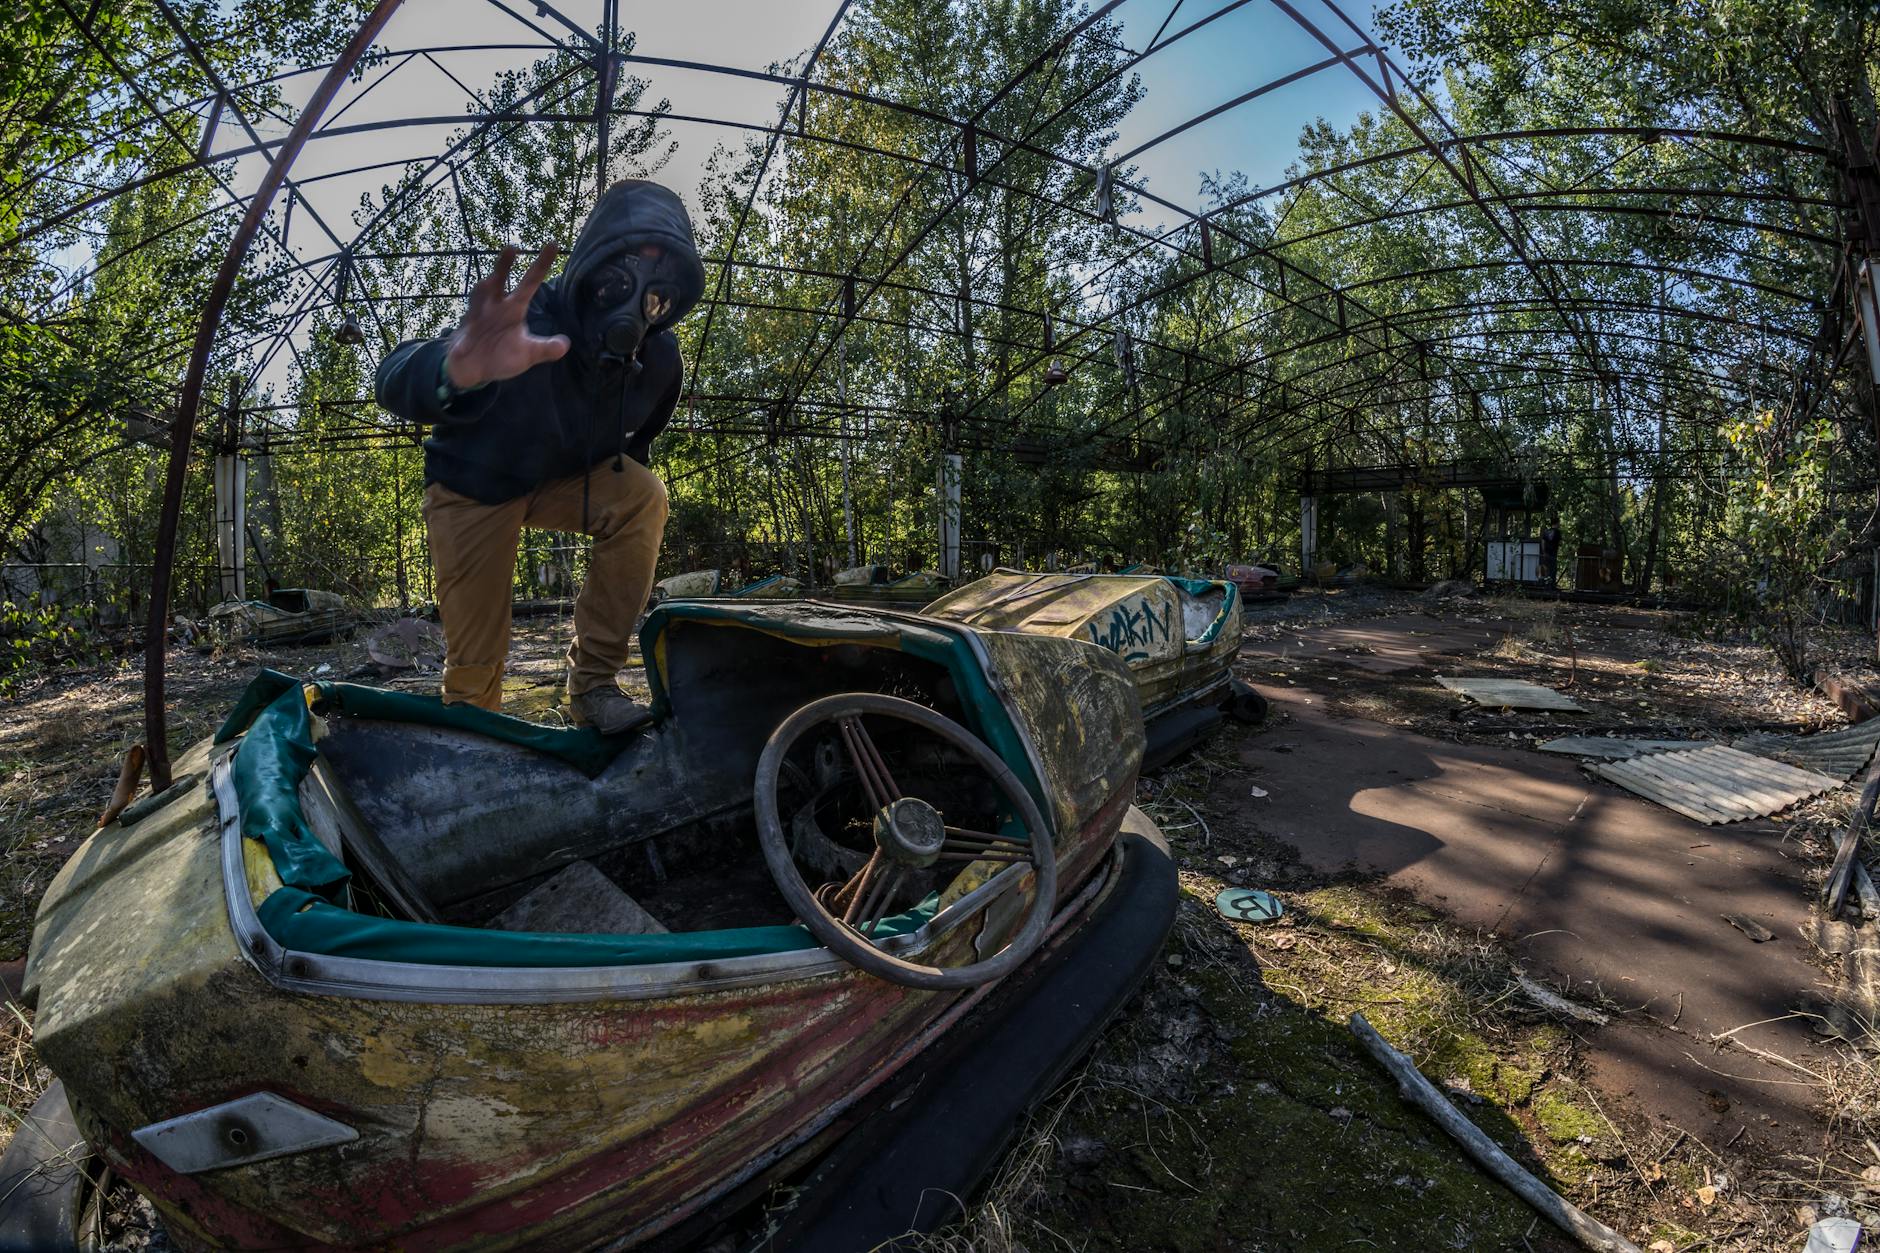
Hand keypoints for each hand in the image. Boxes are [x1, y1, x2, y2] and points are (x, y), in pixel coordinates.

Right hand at [443, 244, 569, 388]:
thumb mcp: (527, 354)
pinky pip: (464, 340)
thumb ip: (545, 349)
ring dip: (481, 293)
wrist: (474, 368)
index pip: (529, 283)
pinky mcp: (463, 338)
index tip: (553, 244)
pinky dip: (463, 344)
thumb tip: (566, 345)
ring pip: (477, 301)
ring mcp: (476, 319)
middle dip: (503, 266)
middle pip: (498, 283)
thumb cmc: (501, 354)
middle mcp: (494, 307)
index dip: (540, 265)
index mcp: (513, 308)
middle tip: (512, 247)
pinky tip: (463, 347)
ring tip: (488, 282)